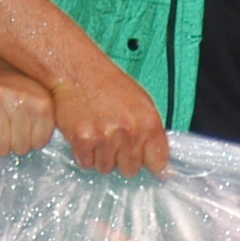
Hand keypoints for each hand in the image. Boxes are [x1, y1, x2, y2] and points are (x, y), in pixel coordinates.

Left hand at [0, 72, 55, 157]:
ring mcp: (18, 97)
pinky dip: (37, 138)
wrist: (8, 76)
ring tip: (17, 126)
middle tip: (3, 128)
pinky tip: (31, 124)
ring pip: (21, 147)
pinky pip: (40, 141)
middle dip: (2, 145)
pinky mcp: (42, 103)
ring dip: (20, 142)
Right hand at [47, 61, 169, 176]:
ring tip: (97, 133)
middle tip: (113, 139)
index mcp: (149, 122)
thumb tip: (162, 167)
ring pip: (106, 168)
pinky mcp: (83, 140)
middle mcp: (130, 131)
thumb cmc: (108, 84)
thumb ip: (152, 134)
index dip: (149, 162)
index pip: (158, 161)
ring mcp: (106, 137)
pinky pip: (86, 163)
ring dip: (100, 156)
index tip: (144, 161)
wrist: (77, 71)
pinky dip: (84, 153)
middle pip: (130, 169)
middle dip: (122, 159)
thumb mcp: (141, 103)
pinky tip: (85, 134)